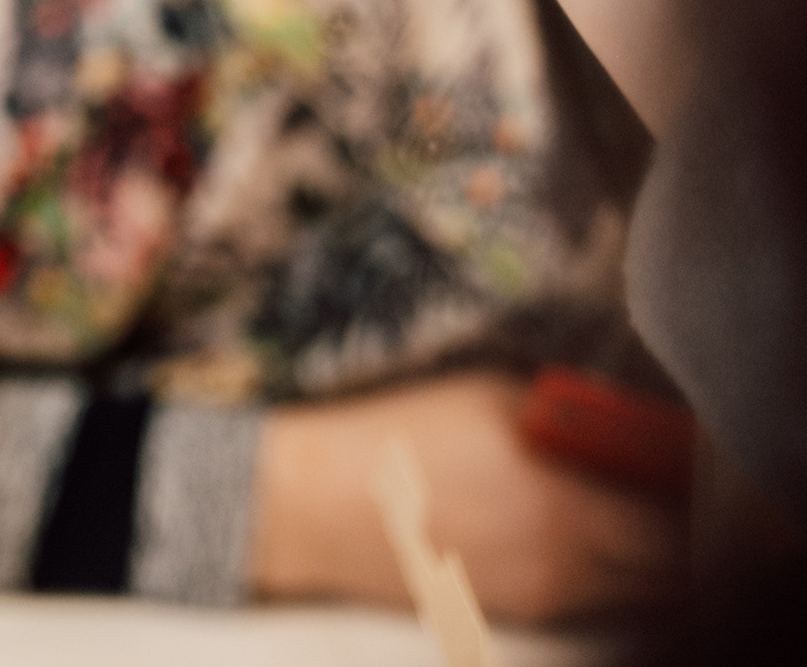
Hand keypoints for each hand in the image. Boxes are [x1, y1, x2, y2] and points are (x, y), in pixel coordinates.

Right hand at [255, 373, 688, 624]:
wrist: (322, 505)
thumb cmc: (403, 437)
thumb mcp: (493, 398)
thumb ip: (570, 419)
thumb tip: (623, 428)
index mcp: (565, 507)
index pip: (672, 524)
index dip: (687, 492)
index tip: (679, 459)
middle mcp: (564, 568)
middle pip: (661, 570)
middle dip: (668, 527)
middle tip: (651, 481)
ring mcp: (539, 597)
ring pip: (624, 587)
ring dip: (633, 550)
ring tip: (606, 497)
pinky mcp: (512, 611)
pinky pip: (582, 594)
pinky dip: (592, 564)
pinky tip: (556, 521)